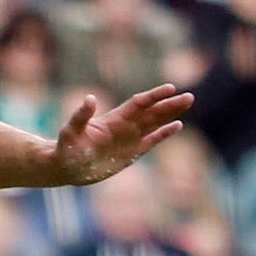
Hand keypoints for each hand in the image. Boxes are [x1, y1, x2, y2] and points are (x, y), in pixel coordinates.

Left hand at [49, 84, 192, 185]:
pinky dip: (163, 134)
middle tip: (189, 96)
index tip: (170, 88)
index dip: (153, 96)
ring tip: (187, 103)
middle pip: (151, 112)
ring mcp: (128, 139)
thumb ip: (80, 116)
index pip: (138, 104)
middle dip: (169, 104)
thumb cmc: (65, 148)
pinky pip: (150, 141)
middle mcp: (124, 126)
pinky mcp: (131, 153)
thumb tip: (90, 98)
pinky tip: (177, 126)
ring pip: (154, 123)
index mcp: (113, 120)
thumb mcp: (70, 131)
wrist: (65, 167)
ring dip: (170, 114)